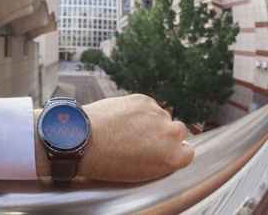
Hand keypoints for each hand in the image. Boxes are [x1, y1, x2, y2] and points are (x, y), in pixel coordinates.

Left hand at [34, 94, 194, 181]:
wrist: (83, 139)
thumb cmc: (107, 162)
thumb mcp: (142, 172)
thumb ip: (162, 160)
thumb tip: (168, 149)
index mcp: (174, 156)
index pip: (187, 151)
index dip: (173, 150)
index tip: (161, 149)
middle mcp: (171, 133)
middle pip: (177, 131)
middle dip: (163, 134)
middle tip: (142, 138)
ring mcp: (157, 114)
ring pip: (161, 115)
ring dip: (150, 120)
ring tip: (127, 128)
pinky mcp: (143, 99)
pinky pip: (147, 105)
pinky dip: (138, 110)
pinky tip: (122, 118)